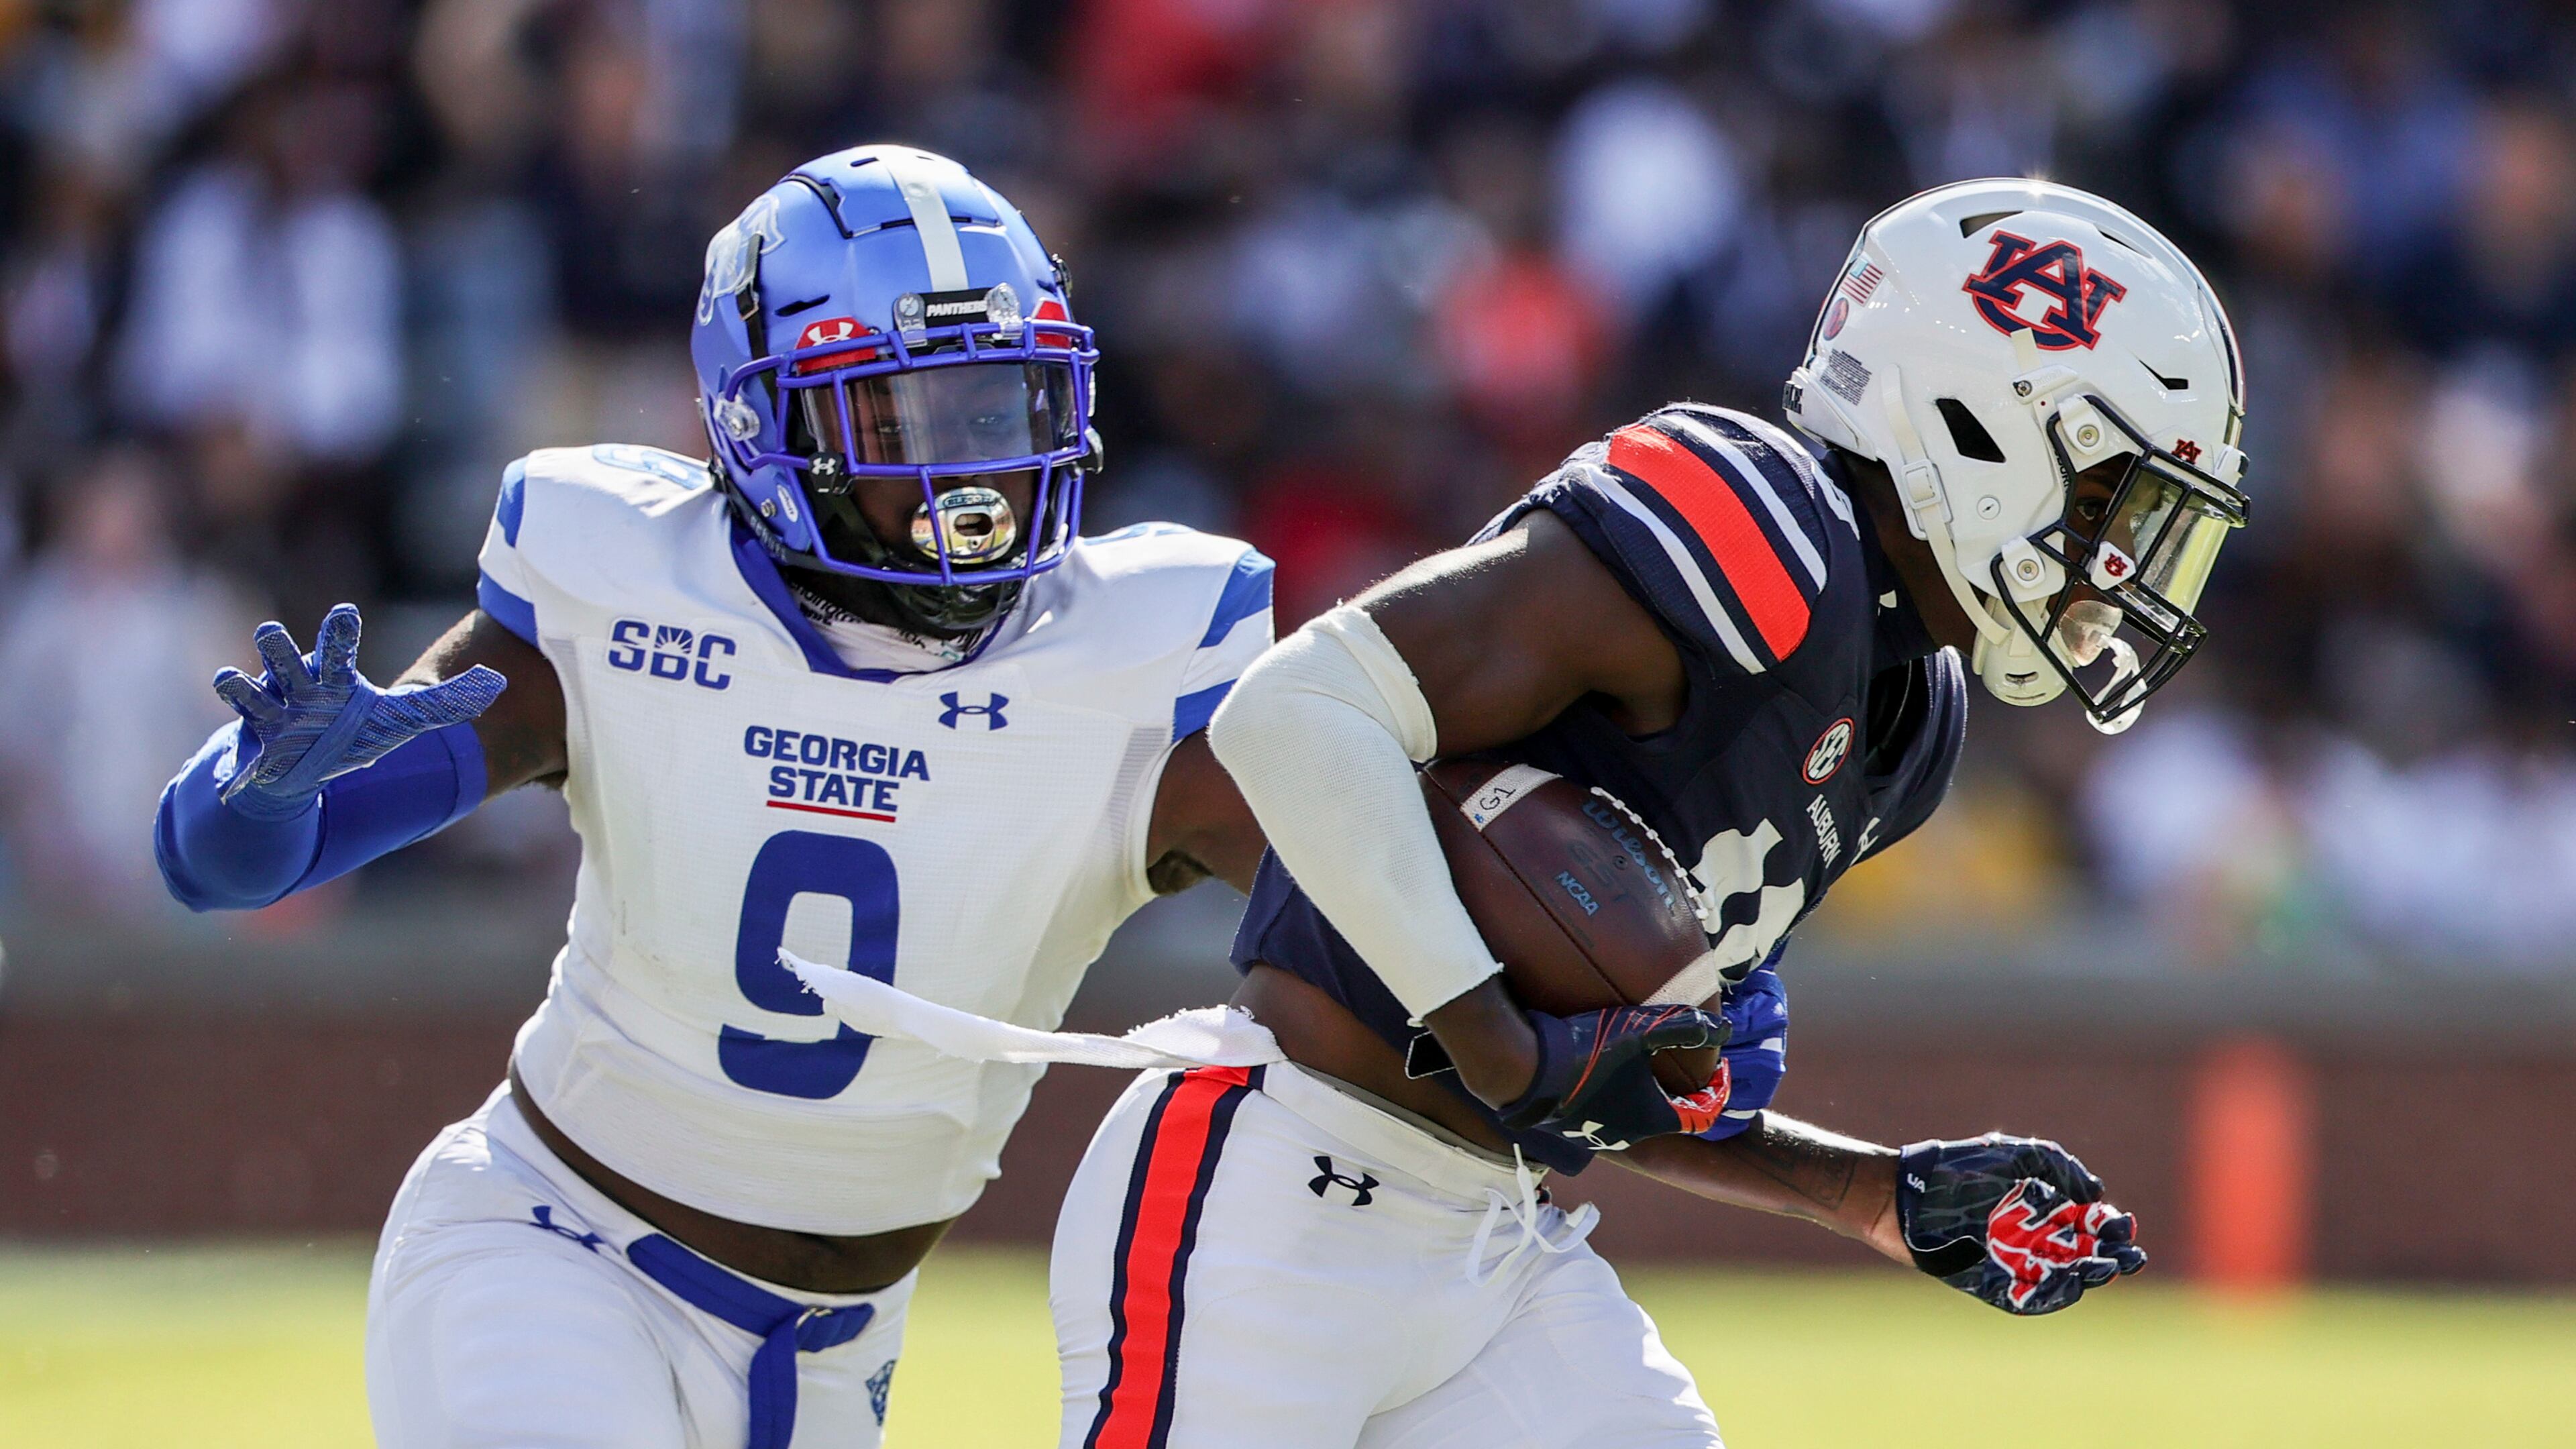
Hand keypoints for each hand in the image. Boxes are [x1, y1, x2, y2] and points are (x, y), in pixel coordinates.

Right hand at [213, 604, 506, 819]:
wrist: (306, 767)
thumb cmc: (351, 730)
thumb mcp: (401, 719)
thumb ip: (447, 702)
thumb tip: (499, 683)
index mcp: (334, 676)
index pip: (337, 646)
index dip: (339, 630)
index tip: (345, 614)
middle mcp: (297, 687)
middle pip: (283, 658)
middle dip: (277, 647)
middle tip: (271, 635)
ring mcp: (269, 715)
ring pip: (247, 692)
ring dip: (238, 687)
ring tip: (230, 679)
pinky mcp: (252, 749)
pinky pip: (236, 752)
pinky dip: (234, 769)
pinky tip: (230, 781)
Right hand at [1498, 1005, 1730, 1151]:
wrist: (1525, 1071)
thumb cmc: (1587, 1052)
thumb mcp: (1638, 1032)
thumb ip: (1682, 1028)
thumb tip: (1721, 1029)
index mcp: (1655, 1118)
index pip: (1703, 1115)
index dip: (1717, 1092)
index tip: (1718, 1068)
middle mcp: (1632, 1136)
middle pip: (1670, 1117)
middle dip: (1680, 1091)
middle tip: (1681, 1062)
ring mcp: (1600, 1137)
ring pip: (1636, 1118)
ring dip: (1646, 1096)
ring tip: (1642, 1066)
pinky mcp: (1574, 1131)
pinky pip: (1606, 1116)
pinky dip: (1616, 1099)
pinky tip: (1604, 1075)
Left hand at [1894, 1133, 2145, 1314]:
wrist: (1901, 1194)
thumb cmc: (1954, 1168)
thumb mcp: (2012, 1154)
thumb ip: (2057, 1165)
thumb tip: (2096, 1193)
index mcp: (2038, 1207)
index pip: (2085, 1223)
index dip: (2109, 1227)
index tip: (2124, 1227)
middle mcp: (2029, 1237)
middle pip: (2080, 1253)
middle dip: (2108, 1256)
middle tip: (2128, 1258)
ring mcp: (2012, 1262)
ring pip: (2059, 1276)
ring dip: (2085, 1276)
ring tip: (2104, 1269)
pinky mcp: (1991, 1284)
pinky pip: (2026, 1296)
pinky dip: (2048, 1295)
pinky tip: (2068, 1286)